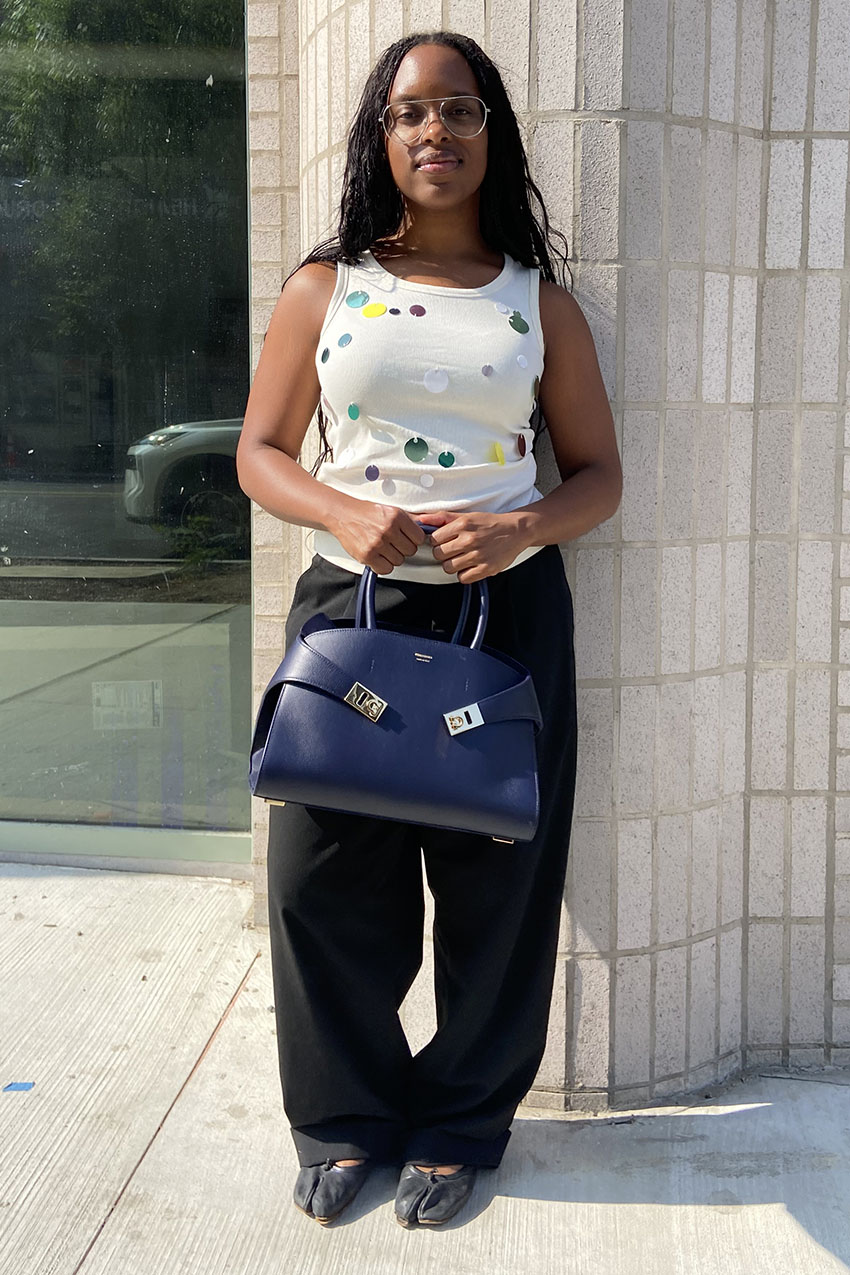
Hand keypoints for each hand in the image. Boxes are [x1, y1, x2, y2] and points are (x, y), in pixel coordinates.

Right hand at [327, 500, 425, 574]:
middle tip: (392, 542)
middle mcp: (388, 529)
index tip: (405, 537)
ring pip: (399, 561)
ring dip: (392, 557)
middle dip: (403, 548)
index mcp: (396, 516)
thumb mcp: (391, 510)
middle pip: (410, 551)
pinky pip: (385, 569)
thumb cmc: (367, 512)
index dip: (413, 539)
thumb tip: (431, 524)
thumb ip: (410, 519)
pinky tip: (378, 556)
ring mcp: (377, 543)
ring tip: (383, 547)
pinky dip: (382, 565)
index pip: (419, 537)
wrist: (342, 514)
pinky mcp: (367, 555)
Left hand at [411, 510, 527, 583]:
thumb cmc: (489, 523)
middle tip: (455, 550)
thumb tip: (420, 519)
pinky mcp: (486, 569)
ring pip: (448, 568)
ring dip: (453, 565)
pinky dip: (464, 574)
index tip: (447, 541)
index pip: (434, 539)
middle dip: (444, 553)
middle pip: (439, 555)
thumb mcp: (466, 516)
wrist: (516, 531)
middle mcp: (469, 540)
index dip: (438, 541)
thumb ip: (442, 518)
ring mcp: (478, 555)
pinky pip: (462, 578)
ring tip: (463, 558)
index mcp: (463, 525)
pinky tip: (471, 566)